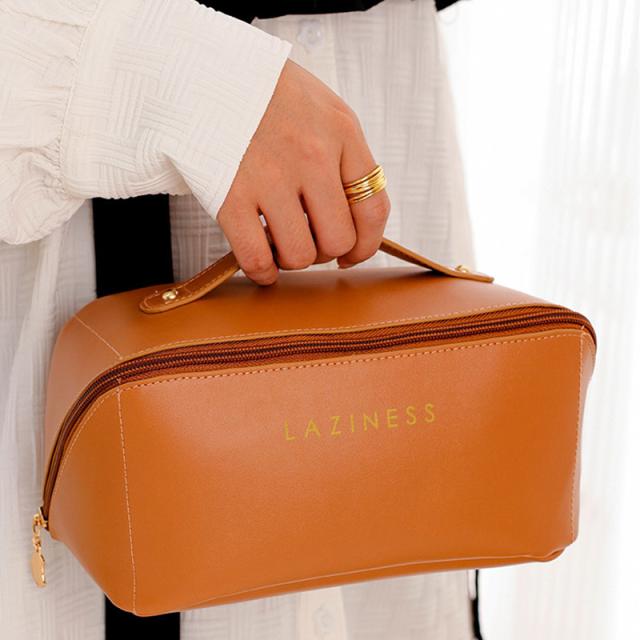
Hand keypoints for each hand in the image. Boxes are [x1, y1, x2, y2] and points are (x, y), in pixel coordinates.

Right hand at [216, 59, 390, 284]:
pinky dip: (262, 272)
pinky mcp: (229, 194)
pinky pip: (256, 258)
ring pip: (300, 255)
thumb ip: (345, 158)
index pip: (373, 208)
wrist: (203, 70)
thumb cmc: (268, 94)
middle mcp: (311, 156)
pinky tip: (261, 264)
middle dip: (325, 252)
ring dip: (292, 260)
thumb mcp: (323, 109)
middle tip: (309, 241)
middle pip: (338, 240)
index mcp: (341, 133)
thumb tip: (355, 217)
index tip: (352, 254)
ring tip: (280, 242)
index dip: (366, 245)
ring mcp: (270, 176)